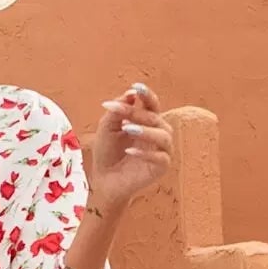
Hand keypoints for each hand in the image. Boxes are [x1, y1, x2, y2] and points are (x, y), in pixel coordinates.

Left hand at [89, 82, 172, 205]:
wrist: (104, 181)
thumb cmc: (107, 153)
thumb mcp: (107, 128)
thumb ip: (117, 111)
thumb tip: (130, 94)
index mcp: (147, 122)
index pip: (152, 104)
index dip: (146, 95)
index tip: (136, 87)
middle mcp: (158, 133)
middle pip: (155, 118)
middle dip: (138, 114)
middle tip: (121, 115)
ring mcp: (161, 150)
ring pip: (164, 136)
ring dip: (146, 131)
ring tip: (128, 129)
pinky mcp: (161, 168)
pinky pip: (160, 158)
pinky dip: (146, 153)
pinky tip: (129, 151)